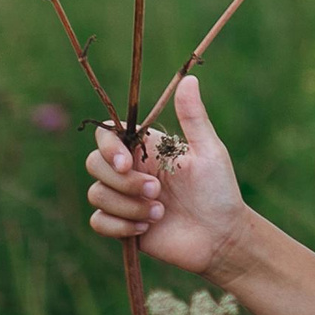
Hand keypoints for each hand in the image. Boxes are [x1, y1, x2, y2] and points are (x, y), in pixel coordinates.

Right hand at [85, 76, 250, 279]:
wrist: (220, 235)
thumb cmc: (219, 190)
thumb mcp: (209, 151)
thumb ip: (193, 117)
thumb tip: (188, 78)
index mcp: (148, 148)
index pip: (108, 136)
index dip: (109, 147)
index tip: (127, 163)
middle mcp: (132, 170)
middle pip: (94, 164)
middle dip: (122, 181)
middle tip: (156, 191)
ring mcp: (124, 198)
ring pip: (96, 194)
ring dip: (127, 206)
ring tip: (160, 213)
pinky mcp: (121, 225)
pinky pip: (98, 221)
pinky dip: (120, 226)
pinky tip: (147, 228)